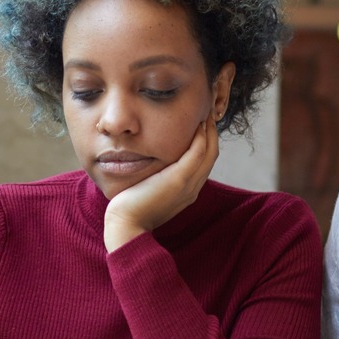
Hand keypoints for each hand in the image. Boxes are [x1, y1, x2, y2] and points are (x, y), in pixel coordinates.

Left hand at [102, 113, 218, 251]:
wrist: (126, 225)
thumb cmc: (131, 208)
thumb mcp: (149, 190)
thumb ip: (157, 178)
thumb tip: (151, 165)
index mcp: (188, 191)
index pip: (203, 162)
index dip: (206, 142)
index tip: (200, 125)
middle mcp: (193, 188)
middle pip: (212, 155)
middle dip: (212, 133)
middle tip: (207, 113)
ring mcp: (189, 184)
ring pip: (210, 152)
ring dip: (210, 131)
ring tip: (205, 113)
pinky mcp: (180, 179)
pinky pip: (198, 152)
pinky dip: (202, 136)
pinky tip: (198, 123)